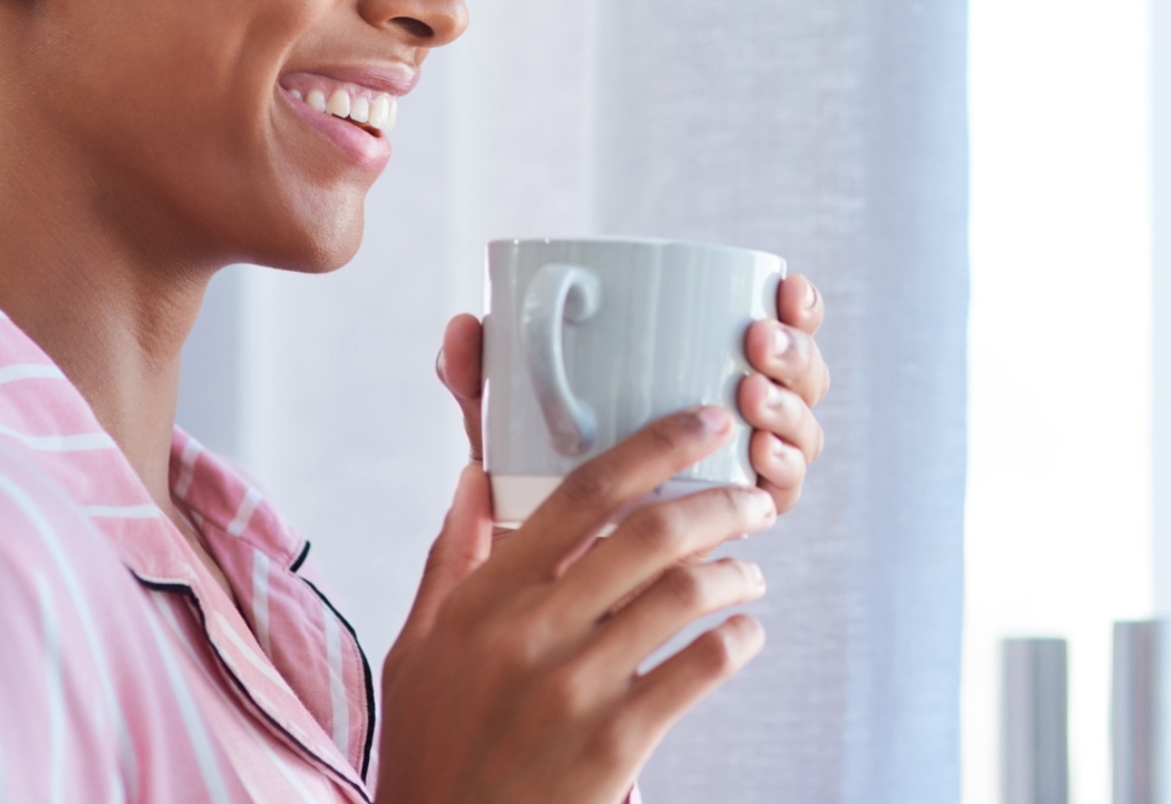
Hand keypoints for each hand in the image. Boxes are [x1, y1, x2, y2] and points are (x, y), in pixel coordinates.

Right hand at [379, 409, 772, 803]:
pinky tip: (743, 635)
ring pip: (685, 597)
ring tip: (750, 572)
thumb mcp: (417, 647)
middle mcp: (535, 633)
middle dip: (719, 504)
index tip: (704, 423)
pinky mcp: (616, 746)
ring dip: (735, 573)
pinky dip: (737, 642)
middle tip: (753, 500)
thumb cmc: (432, 747)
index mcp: (488, 598)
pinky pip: (699, 671)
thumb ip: (453, 557)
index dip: (654, 446)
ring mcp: (578, 690)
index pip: (582, 495)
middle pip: (649, 535)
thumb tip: (472, 475)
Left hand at [434, 272, 830, 513]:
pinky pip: (784, 493)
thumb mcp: (506, 420)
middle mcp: (738, 411)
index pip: (776, 321)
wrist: (537, 574)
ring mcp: (747, 465)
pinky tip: (761, 463)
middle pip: (801, 373)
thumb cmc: (527, 471)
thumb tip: (464, 325)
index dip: (798, 304)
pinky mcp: (744, 520)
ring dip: (789, 409)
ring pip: (802, 430)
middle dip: (793, 353)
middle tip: (755, 346)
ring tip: (752, 401)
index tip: (785, 287)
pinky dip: (781, 473)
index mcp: (702, 364)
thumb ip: (481, 376)